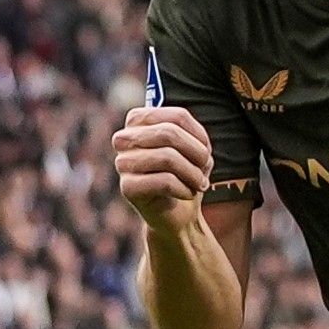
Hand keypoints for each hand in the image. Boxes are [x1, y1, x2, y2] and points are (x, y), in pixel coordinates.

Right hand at [114, 104, 213, 226]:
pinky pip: (164, 181)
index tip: (206, 150)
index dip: (200, 135)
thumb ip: (194, 134)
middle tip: (205, 169)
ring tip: (199, 183)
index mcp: (138, 120)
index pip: (178, 116)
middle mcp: (124, 138)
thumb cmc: (186, 173)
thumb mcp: (196, 149)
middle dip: (197, 153)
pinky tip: (187, 194)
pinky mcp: (127, 187)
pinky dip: (185, 189)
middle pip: (169, 133)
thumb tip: (192, 138)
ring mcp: (122, 162)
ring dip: (193, 174)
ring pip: (167, 157)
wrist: (179, 212)